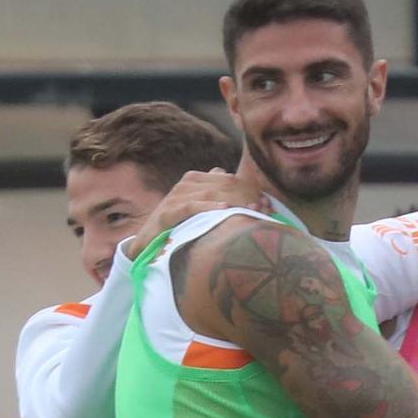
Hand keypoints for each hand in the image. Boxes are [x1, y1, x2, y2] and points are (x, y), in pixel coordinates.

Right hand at [146, 166, 268, 242]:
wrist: (150, 239)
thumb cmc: (181, 223)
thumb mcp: (202, 206)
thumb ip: (219, 194)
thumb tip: (242, 189)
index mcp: (197, 179)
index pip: (230, 179)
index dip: (251, 190)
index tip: (268, 204)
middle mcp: (187, 183)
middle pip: (225, 184)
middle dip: (247, 196)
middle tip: (264, 210)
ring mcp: (177, 195)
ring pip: (212, 193)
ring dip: (235, 202)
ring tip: (252, 211)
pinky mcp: (169, 210)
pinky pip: (192, 206)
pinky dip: (209, 207)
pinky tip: (225, 210)